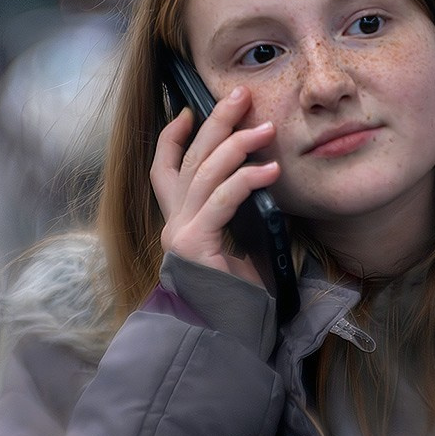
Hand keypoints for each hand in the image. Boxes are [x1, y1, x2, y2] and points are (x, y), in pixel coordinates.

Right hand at [151, 85, 279, 287]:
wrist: (228, 340)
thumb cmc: (239, 300)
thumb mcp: (238, 247)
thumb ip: (236, 216)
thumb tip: (260, 179)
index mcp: (180, 223)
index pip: (164, 170)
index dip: (171, 138)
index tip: (188, 110)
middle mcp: (173, 224)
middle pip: (188, 160)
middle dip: (215, 122)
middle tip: (241, 95)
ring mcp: (181, 234)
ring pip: (204, 173)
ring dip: (237, 144)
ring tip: (267, 127)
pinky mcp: (195, 245)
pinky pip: (222, 200)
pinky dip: (246, 179)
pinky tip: (270, 169)